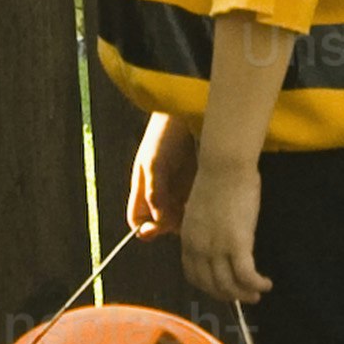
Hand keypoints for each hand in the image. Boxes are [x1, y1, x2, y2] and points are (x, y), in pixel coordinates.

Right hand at [127, 109, 199, 240]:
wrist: (188, 114)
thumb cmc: (165, 136)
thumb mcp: (155, 165)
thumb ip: (155, 194)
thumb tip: (158, 222)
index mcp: (142, 188)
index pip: (137, 220)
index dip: (145, 229)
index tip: (158, 229)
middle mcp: (158, 192)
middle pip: (159, 222)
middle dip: (169, 225)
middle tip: (182, 217)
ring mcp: (176, 189)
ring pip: (178, 216)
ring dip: (186, 218)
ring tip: (195, 209)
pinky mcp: (194, 184)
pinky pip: (193, 205)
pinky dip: (198, 208)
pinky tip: (205, 203)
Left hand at [178, 151, 270, 306]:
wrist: (225, 165)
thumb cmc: (217, 179)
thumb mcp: (201, 209)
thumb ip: (204, 228)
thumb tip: (216, 236)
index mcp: (187, 239)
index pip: (194, 275)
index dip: (209, 287)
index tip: (223, 288)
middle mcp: (199, 248)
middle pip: (211, 285)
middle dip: (229, 296)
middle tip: (245, 296)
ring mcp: (216, 247)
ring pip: (229, 285)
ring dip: (244, 295)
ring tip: (258, 294)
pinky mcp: (237, 243)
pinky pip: (246, 275)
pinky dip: (257, 284)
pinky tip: (267, 283)